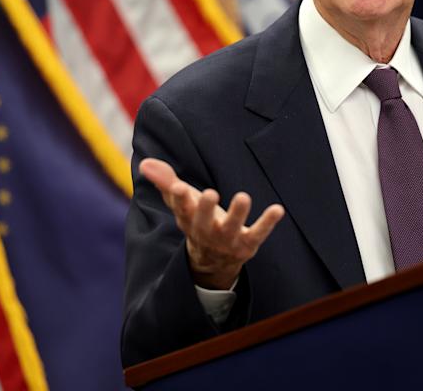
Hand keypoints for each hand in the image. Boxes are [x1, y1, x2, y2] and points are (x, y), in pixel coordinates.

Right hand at [140, 158, 284, 289]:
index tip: (178, 187)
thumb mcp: (181, 202)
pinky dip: (267, 223)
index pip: (181, 209)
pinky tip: (277, 209)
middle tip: (209, 193)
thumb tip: (145, 163)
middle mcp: (206, 231)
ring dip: (237, 214)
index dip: (179, 199)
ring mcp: (227, 239)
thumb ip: (165, 181)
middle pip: (203, 221)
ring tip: (243, 197)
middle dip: (205, 208)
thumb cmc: (197, 220)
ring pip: (231, 228)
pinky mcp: (247, 244)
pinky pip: (258, 234)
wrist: (213, 261)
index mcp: (188, 219)